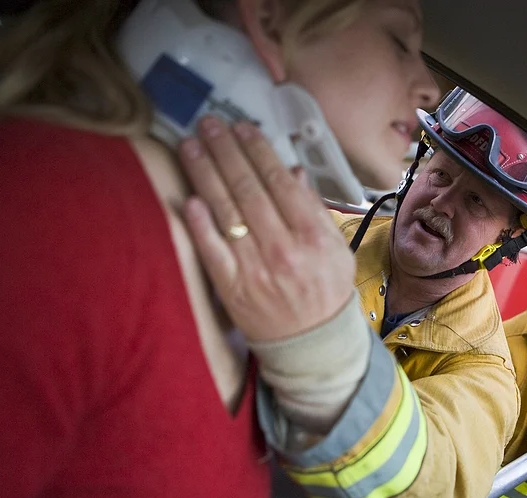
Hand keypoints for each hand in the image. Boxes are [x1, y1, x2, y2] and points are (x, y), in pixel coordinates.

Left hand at [178, 116, 354, 341]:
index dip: (258, 150)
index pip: (280, 182)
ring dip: (205, 174)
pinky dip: (199, 224)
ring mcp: (255, 268)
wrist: (312, 344)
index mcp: (313, 236)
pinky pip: (211, 250)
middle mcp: (283, 249)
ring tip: (191, 145)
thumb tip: (294, 171)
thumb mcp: (337, 250)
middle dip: (226, 151)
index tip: (242, 126)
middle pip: (248, 189)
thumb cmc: (326, 292)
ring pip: (226, 212)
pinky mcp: (232, 288)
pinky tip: (188, 197)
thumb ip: (316, 210)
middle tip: (208, 124)